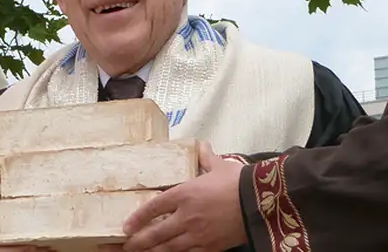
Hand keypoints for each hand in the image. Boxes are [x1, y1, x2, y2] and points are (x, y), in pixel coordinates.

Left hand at [121, 141, 246, 251]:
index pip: (154, 207)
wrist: (260, 202)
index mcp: (185, 194)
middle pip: (155, 233)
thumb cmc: (239, 182)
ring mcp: (197, 235)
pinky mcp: (210, 247)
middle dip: (138, 241)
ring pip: (168, 248)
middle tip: (127, 245)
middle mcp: (186, 216)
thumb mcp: (221, 166)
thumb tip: (202, 146)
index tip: (127, 226)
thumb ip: (207, 158)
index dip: (138, 218)